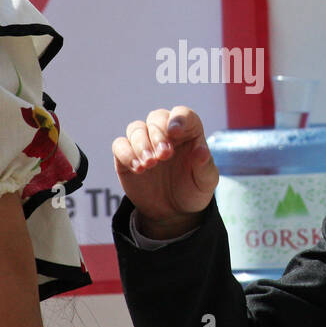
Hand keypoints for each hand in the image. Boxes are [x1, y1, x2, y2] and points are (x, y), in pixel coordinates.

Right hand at [112, 106, 217, 237]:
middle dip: (158, 135)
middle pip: (156, 118)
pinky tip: (138, 168)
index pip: (182, 114)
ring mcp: (145, 143)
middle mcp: (165, 133)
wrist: (173, 212)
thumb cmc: (193, 190)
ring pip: (136, 128)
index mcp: (188, 132)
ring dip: (141, 144)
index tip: (175, 132)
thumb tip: (201, 151)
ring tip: (149, 164)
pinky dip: (126, 154)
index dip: (178, 118)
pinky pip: (120, 145)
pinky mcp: (127, 156)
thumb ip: (205, 167)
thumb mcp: (206, 182)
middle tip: (164, 156)